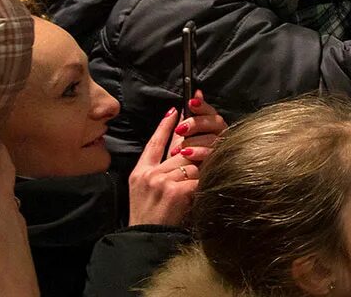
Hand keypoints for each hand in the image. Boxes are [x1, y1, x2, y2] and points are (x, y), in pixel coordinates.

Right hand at [128, 107, 200, 226]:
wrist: (146, 240)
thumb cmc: (149, 218)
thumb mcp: (144, 191)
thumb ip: (160, 170)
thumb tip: (183, 150)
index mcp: (140, 172)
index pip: (155, 142)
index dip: (166, 125)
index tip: (175, 109)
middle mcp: (150, 173)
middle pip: (181, 150)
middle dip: (197, 150)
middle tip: (209, 146)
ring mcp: (163, 181)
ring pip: (193, 162)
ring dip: (202, 170)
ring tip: (202, 177)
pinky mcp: (177, 190)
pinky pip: (199, 177)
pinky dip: (204, 182)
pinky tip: (203, 188)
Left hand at [169, 91, 227, 156]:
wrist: (184, 181)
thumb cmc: (184, 159)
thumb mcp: (186, 136)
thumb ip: (191, 116)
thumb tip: (196, 93)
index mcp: (214, 128)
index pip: (211, 112)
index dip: (202, 106)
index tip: (191, 103)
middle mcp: (221, 136)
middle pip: (216, 122)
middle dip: (197, 123)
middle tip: (180, 128)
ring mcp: (223, 149)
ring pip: (214, 138)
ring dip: (195, 140)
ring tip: (180, 147)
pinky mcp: (221, 162)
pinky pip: (213, 154)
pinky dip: (199, 152)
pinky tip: (187, 153)